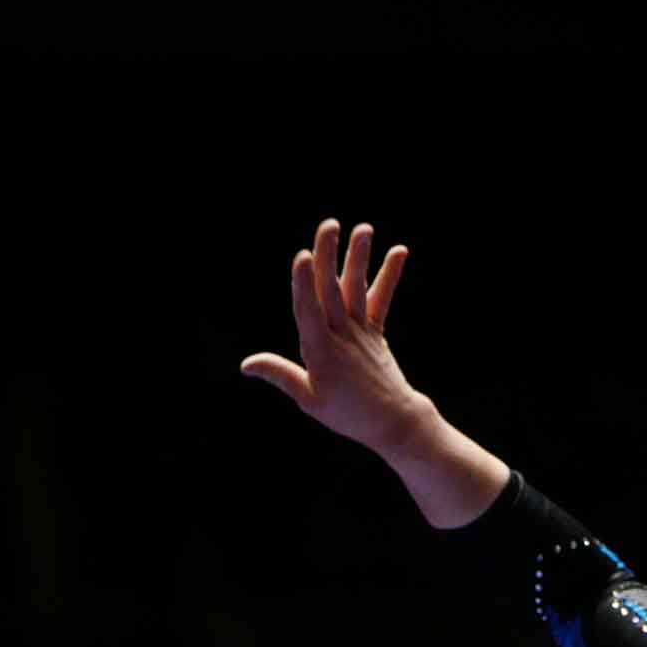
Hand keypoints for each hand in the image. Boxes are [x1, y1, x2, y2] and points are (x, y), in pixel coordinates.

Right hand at [240, 218, 428, 454]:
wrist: (393, 422)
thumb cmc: (346, 414)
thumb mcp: (308, 399)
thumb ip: (280, 374)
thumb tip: (246, 363)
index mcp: (320, 351)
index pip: (308, 310)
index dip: (303, 282)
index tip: (301, 255)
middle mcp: (341, 335)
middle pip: (332, 290)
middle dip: (328, 256)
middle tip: (329, 224)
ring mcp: (361, 331)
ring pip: (357, 289)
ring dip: (359, 257)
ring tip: (364, 228)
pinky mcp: (376, 332)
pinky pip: (381, 299)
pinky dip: (389, 275)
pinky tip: (399, 251)